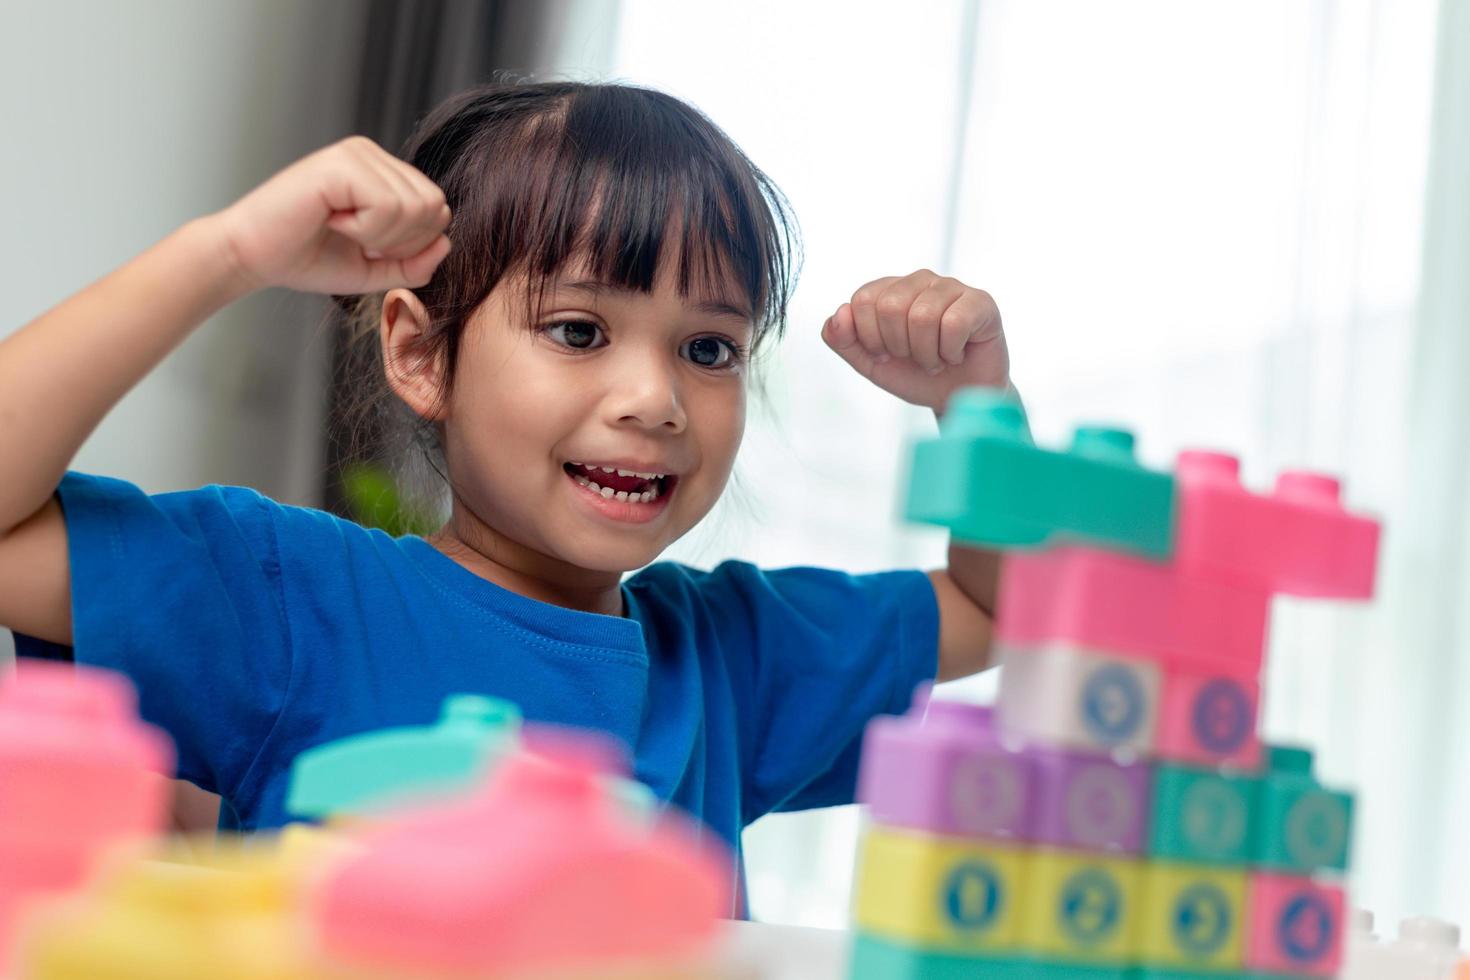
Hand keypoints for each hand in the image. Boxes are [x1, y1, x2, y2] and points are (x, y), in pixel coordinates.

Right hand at [208, 135, 451, 295]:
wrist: (252, 257)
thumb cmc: (306, 259)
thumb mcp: (374, 271)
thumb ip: (414, 264)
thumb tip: (446, 243)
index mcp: (383, 172)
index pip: (437, 208)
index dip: (414, 244)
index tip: (370, 248)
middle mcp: (373, 155)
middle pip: (434, 206)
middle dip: (403, 242)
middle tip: (357, 241)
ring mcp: (357, 154)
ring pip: (415, 207)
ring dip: (380, 236)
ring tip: (342, 229)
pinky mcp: (341, 163)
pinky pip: (388, 206)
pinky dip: (365, 229)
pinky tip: (334, 221)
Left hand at [821, 269, 1008, 413]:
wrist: (956, 399)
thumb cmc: (916, 376)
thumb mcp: (869, 363)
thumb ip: (843, 340)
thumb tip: (839, 314)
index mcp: (890, 289)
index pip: (862, 300)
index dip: (871, 338)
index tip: (887, 354)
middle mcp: (920, 281)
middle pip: (890, 305)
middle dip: (899, 346)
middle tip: (914, 357)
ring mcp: (952, 288)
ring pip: (922, 316)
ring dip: (926, 353)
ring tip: (935, 359)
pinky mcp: (981, 302)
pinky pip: (954, 324)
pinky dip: (950, 352)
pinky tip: (957, 355)